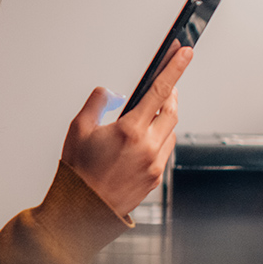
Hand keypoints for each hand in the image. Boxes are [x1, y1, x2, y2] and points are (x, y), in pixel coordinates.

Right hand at [60, 47, 191, 215]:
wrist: (82, 210)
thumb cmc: (78, 172)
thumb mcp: (78, 128)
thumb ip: (96, 103)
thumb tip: (109, 92)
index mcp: (129, 130)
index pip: (159, 90)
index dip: (174, 68)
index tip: (184, 53)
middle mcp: (147, 147)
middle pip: (171, 110)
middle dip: (170, 94)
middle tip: (166, 84)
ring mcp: (154, 164)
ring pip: (171, 131)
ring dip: (164, 118)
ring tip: (149, 115)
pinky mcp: (156, 178)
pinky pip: (166, 150)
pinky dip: (160, 139)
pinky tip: (145, 139)